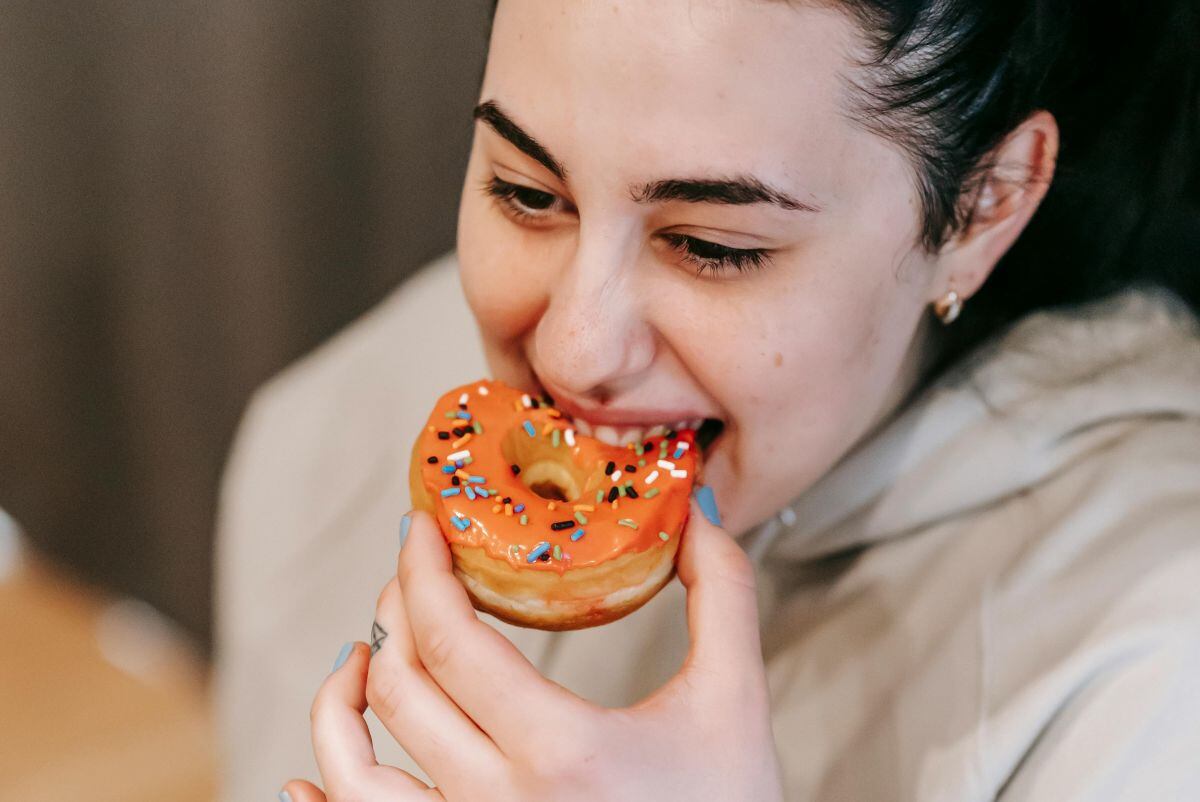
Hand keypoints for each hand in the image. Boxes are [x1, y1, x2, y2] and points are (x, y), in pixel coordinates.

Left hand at [283, 492, 782, 800]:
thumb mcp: (735, 701)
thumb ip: (722, 595)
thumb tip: (695, 506)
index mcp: (561, 752)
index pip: (450, 640)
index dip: (421, 572)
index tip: (419, 528)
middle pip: (399, 688)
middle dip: (392, 611)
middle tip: (412, 571)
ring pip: (354, 772)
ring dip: (340, 702)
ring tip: (361, 654)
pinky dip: (322, 799)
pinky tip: (308, 775)